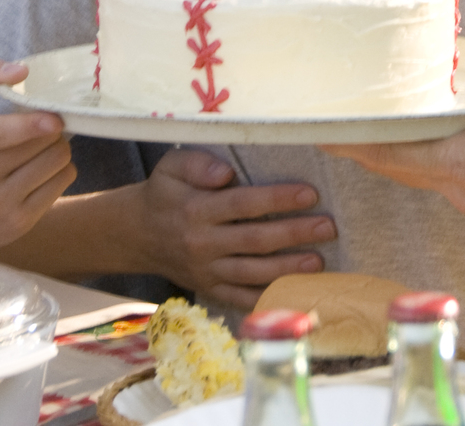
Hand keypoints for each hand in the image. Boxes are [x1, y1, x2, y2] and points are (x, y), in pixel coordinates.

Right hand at [0, 52, 78, 248]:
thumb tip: (21, 70)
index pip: (3, 132)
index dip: (33, 124)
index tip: (53, 118)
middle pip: (43, 143)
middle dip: (51, 128)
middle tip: (44, 125)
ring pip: (57, 162)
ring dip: (58, 148)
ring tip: (41, 147)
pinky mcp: (17, 224)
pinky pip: (63, 183)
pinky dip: (60, 170)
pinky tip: (40, 170)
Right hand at [134, 150, 337, 307]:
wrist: (136, 235)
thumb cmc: (164, 193)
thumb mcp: (170, 167)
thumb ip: (198, 163)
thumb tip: (226, 173)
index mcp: (196, 210)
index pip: (243, 204)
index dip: (278, 199)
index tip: (310, 194)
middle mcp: (202, 244)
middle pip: (255, 241)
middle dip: (294, 234)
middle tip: (328, 227)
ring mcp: (206, 272)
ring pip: (252, 273)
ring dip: (287, 269)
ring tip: (320, 262)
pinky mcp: (209, 290)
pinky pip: (240, 299)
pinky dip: (267, 300)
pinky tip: (294, 294)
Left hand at [325, 65, 464, 270]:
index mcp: (461, 164)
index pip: (390, 150)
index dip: (352, 139)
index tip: (319, 130)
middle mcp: (461, 189)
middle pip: (400, 165)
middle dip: (367, 146)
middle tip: (341, 127)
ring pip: (428, 172)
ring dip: (403, 152)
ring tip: (391, 127)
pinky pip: (455, 178)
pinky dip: (437, 159)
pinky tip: (453, 145)